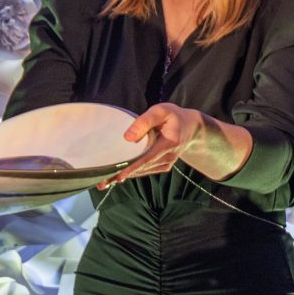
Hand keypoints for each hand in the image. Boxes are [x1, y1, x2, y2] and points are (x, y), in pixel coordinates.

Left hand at [101, 102, 252, 188]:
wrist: (192, 128)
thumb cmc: (173, 117)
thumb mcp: (161, 111)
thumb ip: (144, 121)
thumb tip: (127, 137)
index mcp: (169, 143)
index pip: (147, 158)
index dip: (132, 167)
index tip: (118, 176)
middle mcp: (168, 157)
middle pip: (141, 168)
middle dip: (121, 175)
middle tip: (101, 183)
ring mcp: (166, 164)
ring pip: (142, 172)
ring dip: (124, 176)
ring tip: (103, 182)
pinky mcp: (163, 167)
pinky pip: (145, 171)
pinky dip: (132, 173)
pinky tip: (117, 176)